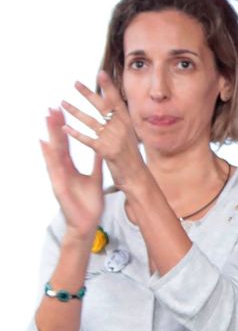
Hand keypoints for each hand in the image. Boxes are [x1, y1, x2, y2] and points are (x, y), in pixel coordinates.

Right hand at [40, 108, 104, 240]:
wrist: (87, 221)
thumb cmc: (89, 201)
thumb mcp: (95, 177)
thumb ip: (96, 163)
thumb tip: (101, 149)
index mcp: (71, 166)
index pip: (67, 143)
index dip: (64, 128)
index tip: (62, 112)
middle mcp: (62, 168)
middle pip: (58, 144)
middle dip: (55, 126)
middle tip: (51, 108)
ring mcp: (59, 176)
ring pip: (53, 152)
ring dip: (50, 135)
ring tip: (47, 120)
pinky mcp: (58, 185)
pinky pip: (53, 168)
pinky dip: (49, 155)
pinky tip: (45, 144)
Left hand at [58, 74, 145, 188]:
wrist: (138, 177)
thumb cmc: (132, 159)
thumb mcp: (129, 138)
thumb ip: (120, 125)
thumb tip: (112, 112)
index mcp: (127, 123)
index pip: (116, 100)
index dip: (108, 87)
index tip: (101, 73)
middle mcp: (121, 128)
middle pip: (102, 107)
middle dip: (88, 94)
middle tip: (75, 83)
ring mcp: (113, 139)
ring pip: (91, 121)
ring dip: (75, 111)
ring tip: (62, 103)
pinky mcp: (105, 150)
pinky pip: (87, 139)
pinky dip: (75, 133)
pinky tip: (65, 127)